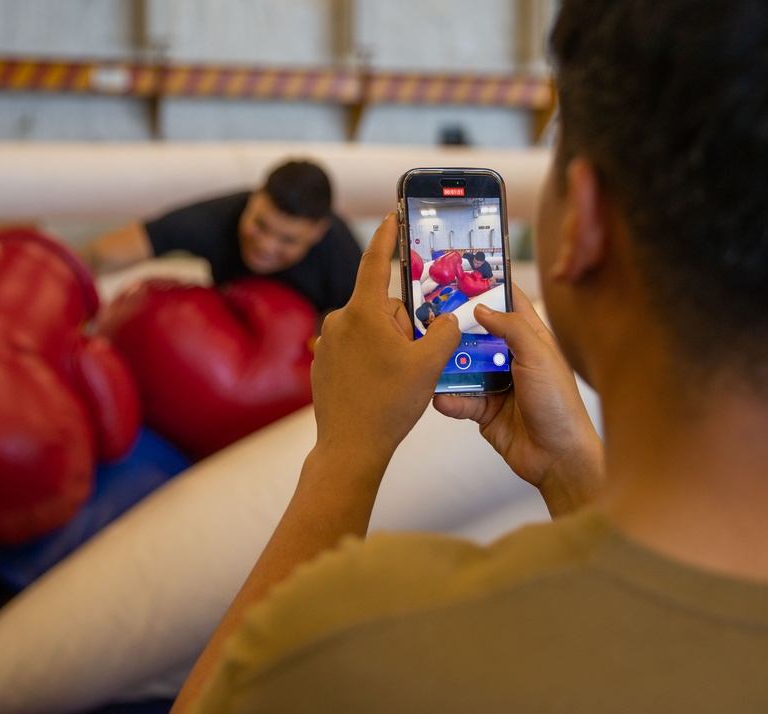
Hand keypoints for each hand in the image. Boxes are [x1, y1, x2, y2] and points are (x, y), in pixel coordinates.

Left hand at [311, 212, 461, 465]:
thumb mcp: (430, 364)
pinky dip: (371, 362)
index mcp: (364, 312)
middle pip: (384, 307)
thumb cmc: (389, 404)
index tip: (392, 215)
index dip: (387, 235)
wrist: (350, 447)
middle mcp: (340, 320)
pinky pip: (356, 350)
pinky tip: (377, 388)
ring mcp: (328, 342)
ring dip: (389, 346)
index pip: (376, 261)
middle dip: (404, 327)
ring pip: (372, 330)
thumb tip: (444, 319)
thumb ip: (445, 331)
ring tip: (394, 380)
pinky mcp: (323, 363)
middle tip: (412, 360)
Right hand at [433, 286, 603, 515]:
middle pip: (478, 334)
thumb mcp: (538, 356)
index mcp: (532, 340)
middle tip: (429, 316)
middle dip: (456, 327)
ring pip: (464, 366)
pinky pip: (460, 399)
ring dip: (447, 365)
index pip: (509, 304)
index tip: (461, 276)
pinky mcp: (484, 410)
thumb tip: (480, 308)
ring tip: (428, 358)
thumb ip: (511, 328)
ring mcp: (497, 384)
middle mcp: (512, 358)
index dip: (488, 289)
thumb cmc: (558, 404)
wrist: (557, 457)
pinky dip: (449, 399)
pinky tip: (440, 398)